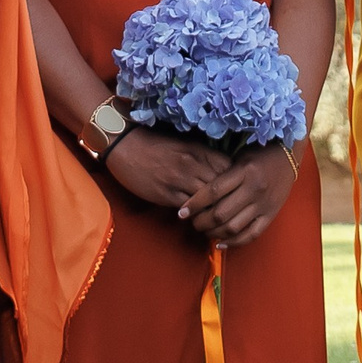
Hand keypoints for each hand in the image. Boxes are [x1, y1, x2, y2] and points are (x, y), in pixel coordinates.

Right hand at [102, 128, 231, 214]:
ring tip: (217, 218)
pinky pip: (189, 209)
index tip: (236, 188)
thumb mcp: (183, 145)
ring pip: (207, 200)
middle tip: (232, 209)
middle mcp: (192, 164)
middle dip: (229, 198)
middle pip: (222, 186)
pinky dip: (196, 215)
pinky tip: (198, 218)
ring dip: (213, 210)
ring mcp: (179, 180)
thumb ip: (202, 157)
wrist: (125, 145)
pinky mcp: (166, 194)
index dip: (235, 179)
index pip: (228, 167)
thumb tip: (221, 172)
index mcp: (198, 150)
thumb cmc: (154, 144)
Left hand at [181, 144, 301, 247]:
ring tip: (204, 231)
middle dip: (201, 222)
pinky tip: (221, 243)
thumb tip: (195, 192)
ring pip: (234, 227)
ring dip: (214, 233)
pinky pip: (251, 235)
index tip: (182, 211)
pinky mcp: (271, 215)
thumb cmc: (258, 154)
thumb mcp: (238, 158)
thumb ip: (221, 174)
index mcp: (244, 171)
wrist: (288, 156)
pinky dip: (234, 242)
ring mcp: (264, 204)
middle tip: (192, 222)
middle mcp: (254, 189)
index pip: (213, 191)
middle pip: (221, 213)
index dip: (195, 203)